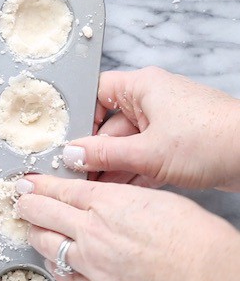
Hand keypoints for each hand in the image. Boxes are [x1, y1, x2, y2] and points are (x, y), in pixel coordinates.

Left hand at [15, 174, 239, 280]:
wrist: (207, 280)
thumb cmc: (193, 239)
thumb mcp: (154, 199)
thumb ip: (119, 199)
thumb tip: (102, 200)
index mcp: (107, 202)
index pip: (58, 189)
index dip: (36, 186)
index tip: (25, 184)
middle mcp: (91, 231)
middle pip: (41, 213)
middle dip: (26, 206)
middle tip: (20, 203)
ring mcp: (90, 263)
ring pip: (45, 243)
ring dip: (36, 234)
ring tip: (33, 229)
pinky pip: (62, 274)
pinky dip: (55, 264)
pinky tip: (55, 259)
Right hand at [62, 66, 239, 190]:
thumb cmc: (212, 140)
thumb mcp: (146, 151)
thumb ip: (103, 154)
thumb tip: (72, 155)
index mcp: (142, 87)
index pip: (97, 92)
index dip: (80, 116)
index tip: (68, 141)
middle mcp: (153, 101)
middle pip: (110, 125)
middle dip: (95, 153)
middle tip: (76, 175)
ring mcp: (167, 123)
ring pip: (127, 145)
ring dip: (112, 167)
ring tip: (95, 189)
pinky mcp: (178, 144)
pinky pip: (145, 156)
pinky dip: (133, 172)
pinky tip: (119, 192)